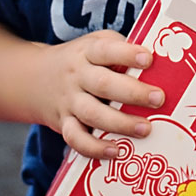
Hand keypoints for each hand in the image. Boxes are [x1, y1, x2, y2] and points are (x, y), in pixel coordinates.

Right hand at [38, 30, 163, 158]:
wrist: (33, 77)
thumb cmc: (81, 60)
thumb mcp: (96, 43)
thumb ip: (121, 50)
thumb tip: (162, 60)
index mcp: (88, 52)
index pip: (106, 50)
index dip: (127, 54)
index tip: (148, 59)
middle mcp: (77, 76)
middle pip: (102, 84)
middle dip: (132, 93)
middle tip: (158, 99)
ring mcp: (69, 101)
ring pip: (92, 114)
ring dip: (120, 123)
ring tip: (146, 129)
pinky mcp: (63, 123)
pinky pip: (76, 138)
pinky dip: (95, 148)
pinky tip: (116, 151)